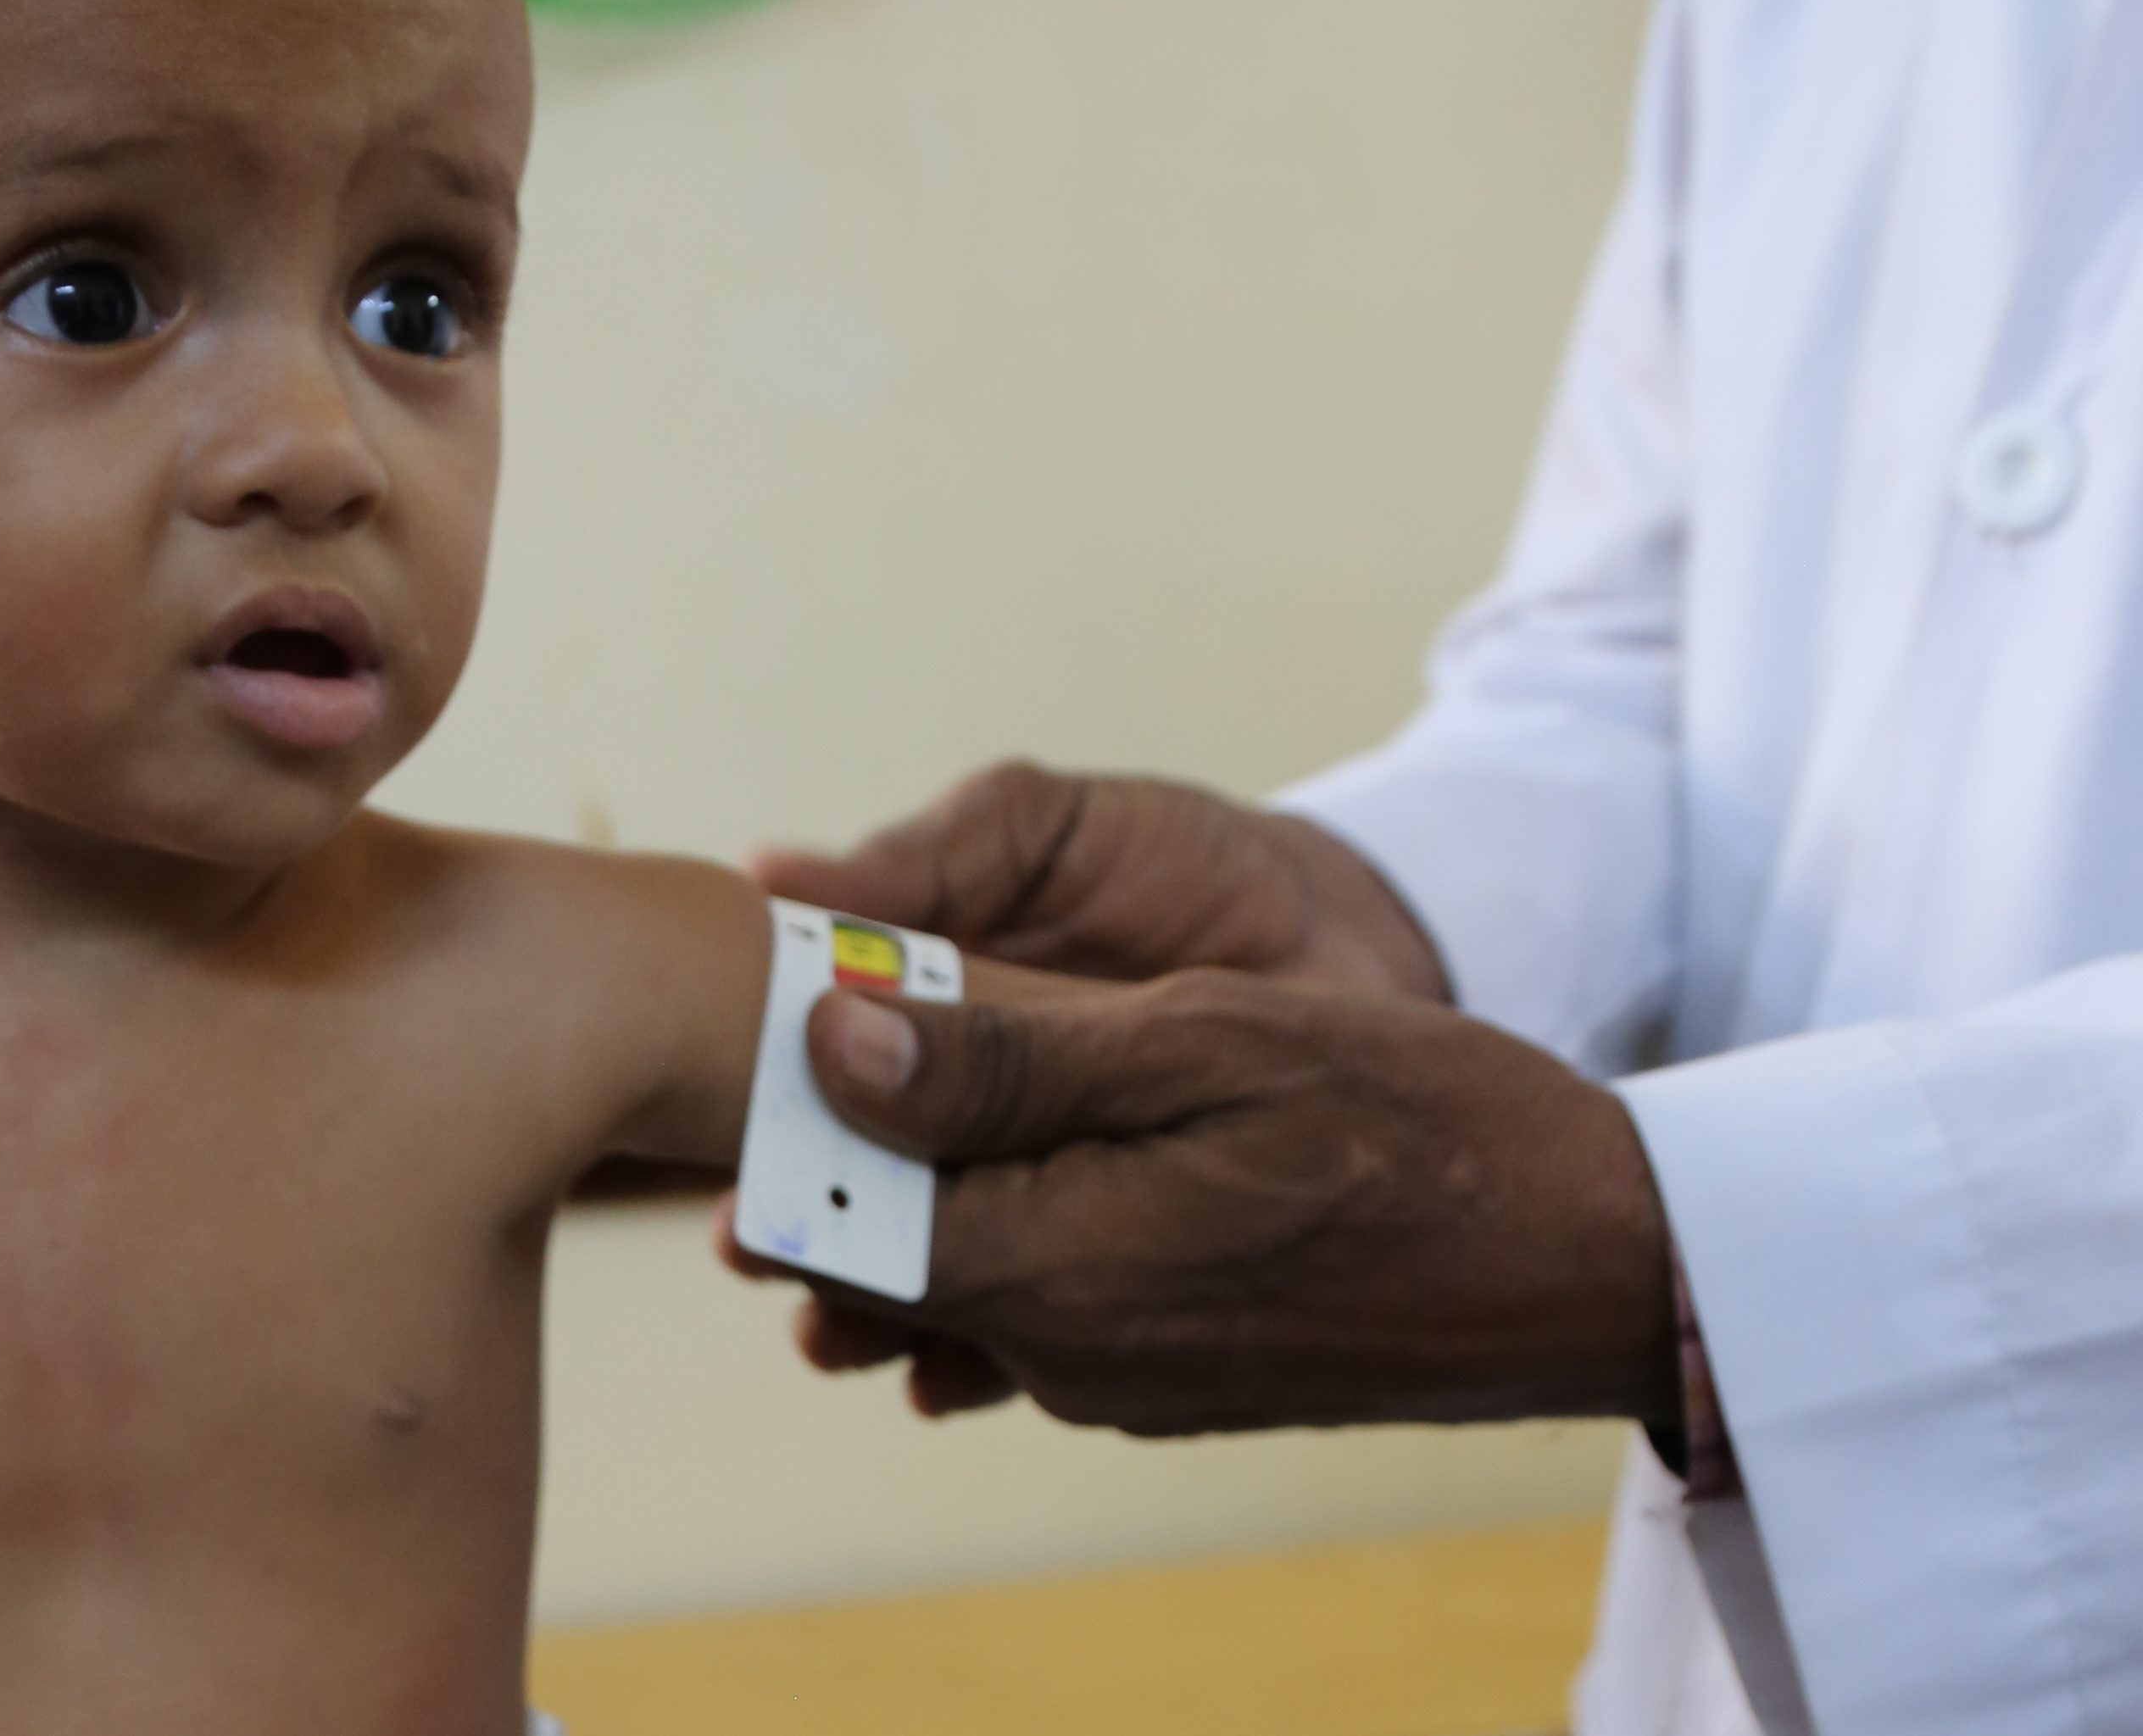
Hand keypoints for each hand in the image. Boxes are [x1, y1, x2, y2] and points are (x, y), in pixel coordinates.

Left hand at [741, 765, 1453, 1411]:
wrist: (1594, 1255)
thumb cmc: (1416, 1120)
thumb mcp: (1203, 1041)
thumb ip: (1007, 1057)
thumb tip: (831, 1042)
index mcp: (1051, 1276)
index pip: (829, 1219)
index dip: (791, 1109)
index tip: (786, 1003)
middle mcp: (1063, 1355)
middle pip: (880, 1250)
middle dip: (850, 1136)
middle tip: (856, 1001)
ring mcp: (1118, 1380)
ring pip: (960, 1265)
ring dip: (942, 1164)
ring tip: (965, 1038)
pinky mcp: (1169, 1374)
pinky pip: (1041, 1289)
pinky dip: (1022, 1203)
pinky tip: (1064, 1116)